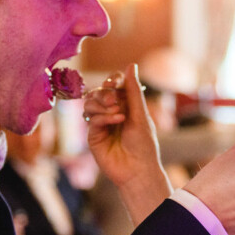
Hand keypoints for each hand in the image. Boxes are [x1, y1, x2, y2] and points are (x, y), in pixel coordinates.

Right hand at [83, 64, 171, 221]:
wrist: (138, 169)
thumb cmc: (144, 144)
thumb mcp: (140, 114)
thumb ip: (133, 90)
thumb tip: (130, 65)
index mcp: (124, 105)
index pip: (113, 84)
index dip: (112, 80)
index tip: (117, 82)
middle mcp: (110, 112)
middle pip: (99, 91)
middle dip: (106, 92)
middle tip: (116, 100)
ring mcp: (100, 123)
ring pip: (90, 103)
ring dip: (103, 104)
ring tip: (118, 112)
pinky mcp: (93, 135)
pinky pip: (92, 118)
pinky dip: (104, 116)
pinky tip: (117, 120)